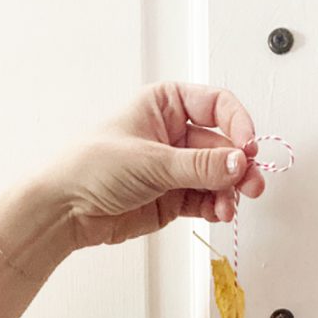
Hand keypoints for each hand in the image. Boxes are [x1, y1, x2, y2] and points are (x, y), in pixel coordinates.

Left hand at [42, 81, 265, 250]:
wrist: (66, 210)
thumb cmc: (91, 167)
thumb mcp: (150, 160)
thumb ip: (199, 166)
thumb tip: (238, 163)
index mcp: (165, 104)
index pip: (216, 105)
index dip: (237, 124)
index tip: (248, 146)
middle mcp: (173, 134)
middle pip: (222, 146)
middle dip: (238, 166)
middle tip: (251, 183)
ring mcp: (175, 168)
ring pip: (217, 176)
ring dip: (229, 191)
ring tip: (229, 206)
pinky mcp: (173, 199)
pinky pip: (205, 200)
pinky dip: (215, 206)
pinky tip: (218, 212)